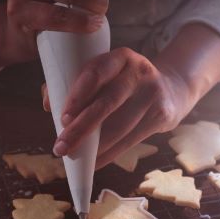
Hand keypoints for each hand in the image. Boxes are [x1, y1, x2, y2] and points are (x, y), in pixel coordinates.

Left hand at [51, 47, 196, 167]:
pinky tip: (96, 161)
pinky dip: (111, 153)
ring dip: (95, 146)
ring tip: (75, 157)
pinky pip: (132, 139)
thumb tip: (47, 104)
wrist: (172, 91)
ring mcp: (154, 93)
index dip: (78, 95)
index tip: (62, 118)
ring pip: (121, 126)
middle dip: (82, 128)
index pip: (97, 72)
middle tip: (61, 146)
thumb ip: (77, 83)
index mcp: (121, 57)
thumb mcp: (109, 74)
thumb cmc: (126, 84)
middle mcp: (140, 71)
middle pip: (108, 102)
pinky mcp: (162, 115)